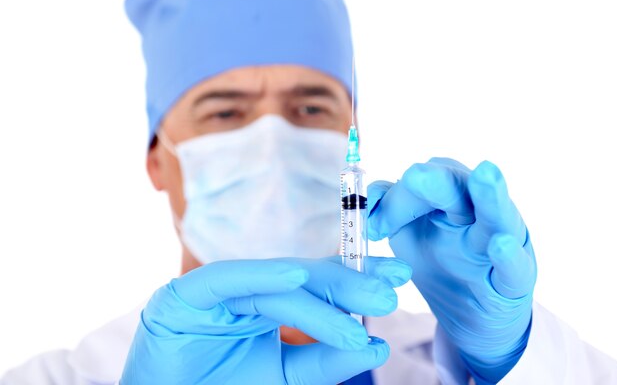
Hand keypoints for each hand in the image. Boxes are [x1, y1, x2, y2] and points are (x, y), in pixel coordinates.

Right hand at [121, 256, 411, 383]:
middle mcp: (246, 291)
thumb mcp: (286, 380)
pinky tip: (298, 277)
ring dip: (320, 298)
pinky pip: (228, 280)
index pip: (317, 287)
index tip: (397, 279)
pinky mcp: (185, 295)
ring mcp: (217, 290)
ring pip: (275, 287)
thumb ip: (324, 363)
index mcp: (268, 304)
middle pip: (303, 279)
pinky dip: (262, 277)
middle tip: (390, 289)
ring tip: (361, 314)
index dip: (356, 281)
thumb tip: (375, 345)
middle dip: (348, 282)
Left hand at [368, 158, 536, 383]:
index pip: (425, 179)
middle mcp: (476, 212)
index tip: (374, 226)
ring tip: (486, 174)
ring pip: (497, 215)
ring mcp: (499, 244)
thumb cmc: (441, 262)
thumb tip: (370, 201)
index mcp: (449, 197)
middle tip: (415, 179)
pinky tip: (500, 244)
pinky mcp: (513, 282)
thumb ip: (390, 209)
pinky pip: (514, 267)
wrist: (472, 315)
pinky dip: (508, 256)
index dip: (396, 198)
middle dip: (436, 181)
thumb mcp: (409, 233)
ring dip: (490, 195)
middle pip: (459, 186)